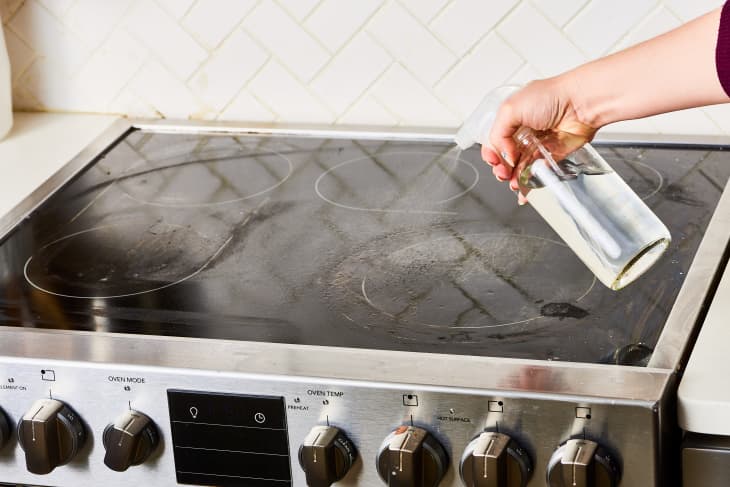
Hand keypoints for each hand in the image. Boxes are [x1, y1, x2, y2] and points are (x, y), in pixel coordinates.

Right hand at [481, 77, 598, 200]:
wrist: (582, 103)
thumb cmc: (552, 96)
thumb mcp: (511, 109)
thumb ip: (498, 133)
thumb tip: (504, 155)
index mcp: (512, 119)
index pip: (495, 142)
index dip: (491, 153)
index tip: (493, 161)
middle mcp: (524, 132)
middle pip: (506, 158)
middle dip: (501, 168)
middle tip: (503, 173)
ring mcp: (539, 144)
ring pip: (521, 168)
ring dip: (514, 178)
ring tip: (514, 183)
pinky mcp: (553, 155)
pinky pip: (539, 172)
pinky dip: (532, 182)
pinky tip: (526, 186)